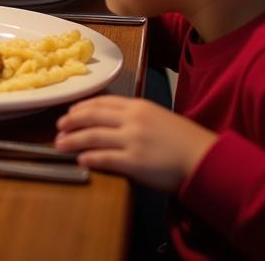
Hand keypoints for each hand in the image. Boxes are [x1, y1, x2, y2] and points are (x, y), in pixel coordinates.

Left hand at [55, 95, 216, 190]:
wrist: (205, 158)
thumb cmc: (184, 139)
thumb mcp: (158, 116)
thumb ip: (136, 116)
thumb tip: (112, 121)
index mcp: (137, 106)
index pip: (102, 102)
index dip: (82, 106)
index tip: (70, 110)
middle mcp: (132, 120)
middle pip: (92, 116)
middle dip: (71, 121)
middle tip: (58, 126)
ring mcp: (132, 140)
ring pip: (93, 136)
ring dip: (73, 139)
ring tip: (60, 144)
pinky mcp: (135, 162)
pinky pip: (105, 158)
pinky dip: (89, 158)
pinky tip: (80, 159)